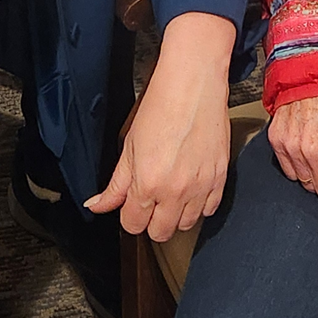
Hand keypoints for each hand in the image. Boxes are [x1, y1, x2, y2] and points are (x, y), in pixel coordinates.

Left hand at [87, 11, 234, 240]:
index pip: (133, 225)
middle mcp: (176, 192)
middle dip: (151, 220)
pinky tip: (191, 186)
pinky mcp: (221, 178)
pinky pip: (210, 210)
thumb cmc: (160, 107)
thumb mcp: (129, 146)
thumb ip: (115, 184)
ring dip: (176, 214)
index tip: (132, 202)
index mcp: (148, 184)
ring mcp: (201, 187)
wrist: (193, 84)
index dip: (129, 215)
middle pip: (160, 233)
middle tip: (150, 198)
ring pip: (186, 225)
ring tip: (172, 190)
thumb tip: (96, 205)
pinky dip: (199, 204)